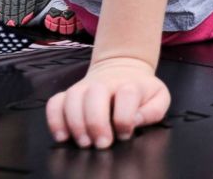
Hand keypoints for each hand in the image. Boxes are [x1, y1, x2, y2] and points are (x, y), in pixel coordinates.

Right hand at [46, 56, 169, 148]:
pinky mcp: (69, 94)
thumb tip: (135, 121)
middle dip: (96, 122)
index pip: (126, 95)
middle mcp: (104, 83)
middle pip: (95, 95)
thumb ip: (153, 110)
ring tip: (84, 142)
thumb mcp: (158, 97)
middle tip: (102, 143)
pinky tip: (62, 136)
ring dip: (75, 123)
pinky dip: (54, 119)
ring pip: (72, 99)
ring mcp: (84, 87)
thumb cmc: (141, 91)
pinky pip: (54, 103)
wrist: (123, 69)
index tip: (125, 133)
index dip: (125, 118)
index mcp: (129, 84)